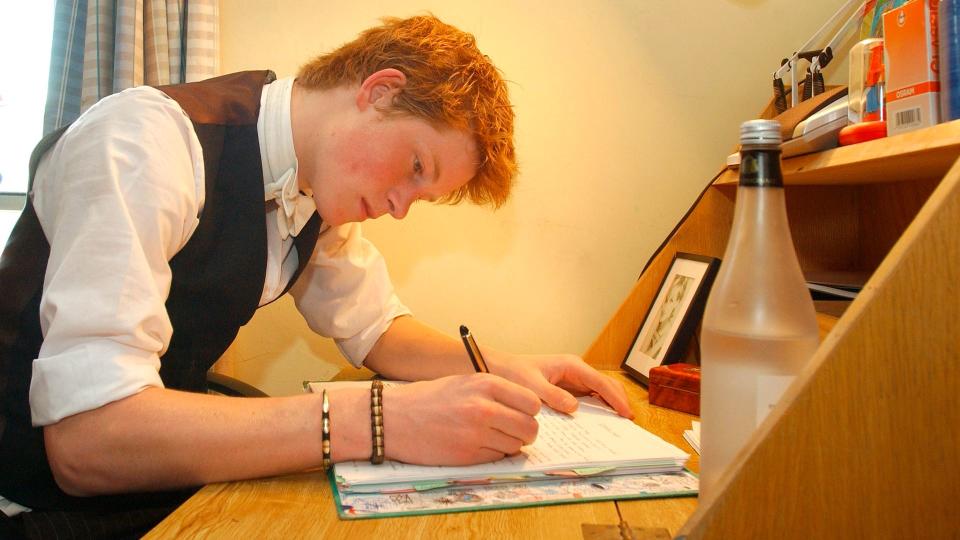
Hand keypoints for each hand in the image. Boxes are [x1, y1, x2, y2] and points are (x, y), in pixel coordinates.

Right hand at [383, 374, 540, 465]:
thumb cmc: (429, 399)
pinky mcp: (467, 455)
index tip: (522, 414)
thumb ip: (495, 393)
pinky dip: (492, 454)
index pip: (532, 402)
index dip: (530, 411)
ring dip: (509, 444)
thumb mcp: (464, 382)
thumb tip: (526, 409)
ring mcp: (476, 434)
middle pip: (530, 427)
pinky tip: (476, 445)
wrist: (393, 418)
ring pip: (516, 445)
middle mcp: (484, 408)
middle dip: (526, 432)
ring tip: (490, 437)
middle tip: (513, 432)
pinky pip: (497, 457)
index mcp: (486, 384)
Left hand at [487, 353, 634, 419]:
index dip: (616, 399)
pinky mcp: (568, 389)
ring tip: (619, 427)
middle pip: (606, 386)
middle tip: (628, 424)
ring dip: (610, 407)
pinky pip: (588, 399)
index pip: (601, 382)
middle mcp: (576, 371)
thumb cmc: (513, 374)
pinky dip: (597, 410)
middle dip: (619, 402)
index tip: (627, 414)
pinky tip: (600, 425)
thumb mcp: (531, 385)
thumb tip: (574, 407)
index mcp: (571, 366)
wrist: (499, 370)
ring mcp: (573, 379)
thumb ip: (552, 395)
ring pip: (600, 393)